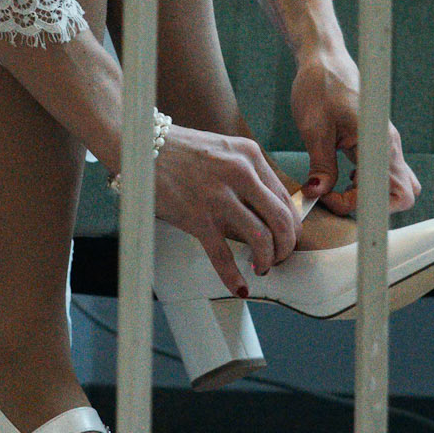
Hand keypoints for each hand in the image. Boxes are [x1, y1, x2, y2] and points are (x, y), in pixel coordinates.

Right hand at [153, 125, 300, 297]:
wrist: (143, 144)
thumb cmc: (182, 150)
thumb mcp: (224, 150)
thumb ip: (247, 174)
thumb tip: (267, 211)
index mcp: (250, 155)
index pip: (285, 198)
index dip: (290, 225)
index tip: (285, 238)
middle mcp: (240, 173)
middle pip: (281, 220)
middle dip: (285, 247)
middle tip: (279, 258)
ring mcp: (219, 196)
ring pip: (262, 239)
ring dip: (267, 261)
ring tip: (260, 268)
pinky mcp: (197, 217)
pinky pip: (223, 256)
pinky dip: (234, 277)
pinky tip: (240, 287)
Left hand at [289, 48, 419, 216]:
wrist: (323, 58)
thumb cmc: (319, 85)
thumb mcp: (314, 127)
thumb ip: (321, 164)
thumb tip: (318, 193)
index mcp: (378, 141)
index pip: (395, 193)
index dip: (363, 204)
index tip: (331, 194)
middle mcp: (388, 145)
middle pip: (403, 193)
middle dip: (372, 204)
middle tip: (336, 195)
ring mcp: (384, 144)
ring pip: (394, 184)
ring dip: (367, 194)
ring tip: (334, 185)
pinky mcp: (376, 143)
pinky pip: (382, 173)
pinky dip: (365, 183)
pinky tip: (341, 175)